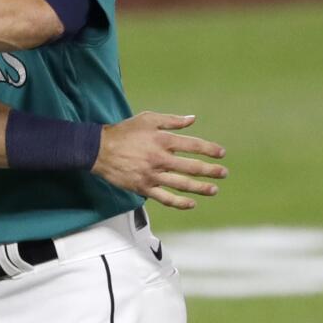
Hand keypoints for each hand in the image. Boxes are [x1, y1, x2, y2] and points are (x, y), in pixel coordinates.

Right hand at [93, 112, 226, 209]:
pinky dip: (179, 202)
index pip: (193, 145)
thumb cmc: (124, 132)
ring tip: (214, 190)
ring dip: (200, 188)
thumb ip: (171, 120)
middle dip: (211, 171)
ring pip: (182, 185)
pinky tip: (191, 203)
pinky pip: (165, 198)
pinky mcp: (144, 188)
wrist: (99, 149)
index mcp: (162, 140)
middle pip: (191, 167)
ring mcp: (152, 175)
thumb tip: (192, 119)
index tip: (221, 154)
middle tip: (223, 173)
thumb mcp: (147, 119)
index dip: (209, 150)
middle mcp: (160, 159)